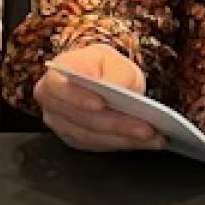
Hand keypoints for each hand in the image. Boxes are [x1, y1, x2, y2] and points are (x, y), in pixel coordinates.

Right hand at [35, 43, 162, 151]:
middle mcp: (51, 101)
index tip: (102, 104)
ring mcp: (60, 123)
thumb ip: (116, 72)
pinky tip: (145, 142)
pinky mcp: (74, 139)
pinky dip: (123, 144)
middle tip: (146, 128)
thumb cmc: (103, 67)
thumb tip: (119, 89)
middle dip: (116, 124)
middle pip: (80, 117)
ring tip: (152, 137)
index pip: (58, 87)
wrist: (99, 79)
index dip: (77, 97)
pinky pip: (97, 146)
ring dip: (123, 139)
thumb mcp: (113, 59)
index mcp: (55, 74)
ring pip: (90, 136)